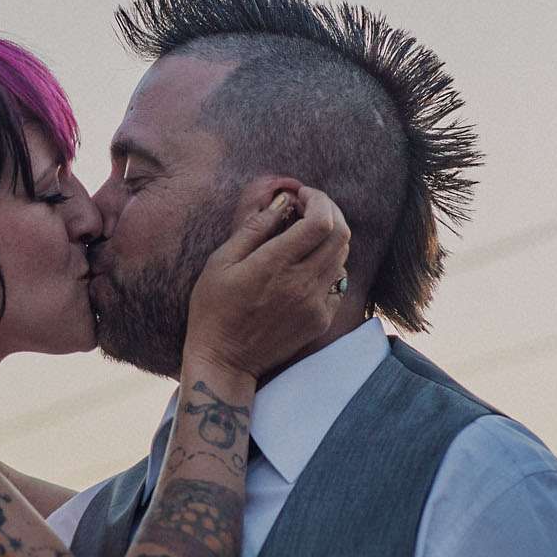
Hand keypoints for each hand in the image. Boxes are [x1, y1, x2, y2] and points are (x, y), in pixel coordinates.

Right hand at [184, 185, 352, 376]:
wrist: (224, 360)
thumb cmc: (214, 309)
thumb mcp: (220, 262)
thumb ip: (254, 229)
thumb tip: (282, 203)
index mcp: (275, 264)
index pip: (321, 221)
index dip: (318, 199)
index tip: (301, 195)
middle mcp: (302, 283)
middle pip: (340, 235)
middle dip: (329, 212)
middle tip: (309, 207)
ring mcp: (315, 304)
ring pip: (342, 257)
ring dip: (330, 238)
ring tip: (306, 234)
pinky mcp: (320, 320)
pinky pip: (339, 283)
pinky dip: (329, 266)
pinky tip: (308, 265)